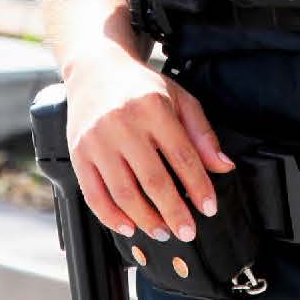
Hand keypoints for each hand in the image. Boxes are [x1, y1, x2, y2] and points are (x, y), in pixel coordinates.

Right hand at [61, 48, 236, 244]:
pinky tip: (128, 226)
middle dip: (173, 212)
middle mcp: (122, 124)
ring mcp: (96, 140)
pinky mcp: (77, 153)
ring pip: (123, 193)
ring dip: (145, 219)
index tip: (209, 208)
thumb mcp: (179, 98)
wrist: (94, 69)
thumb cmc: (140, 86)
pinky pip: (94, 194)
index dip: (198, 186)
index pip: (182, 156)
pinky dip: (111, 217)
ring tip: (161, 231)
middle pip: (153, 180)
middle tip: (187, 231)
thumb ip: (202, 133)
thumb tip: (222, 166)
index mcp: (152, 108)